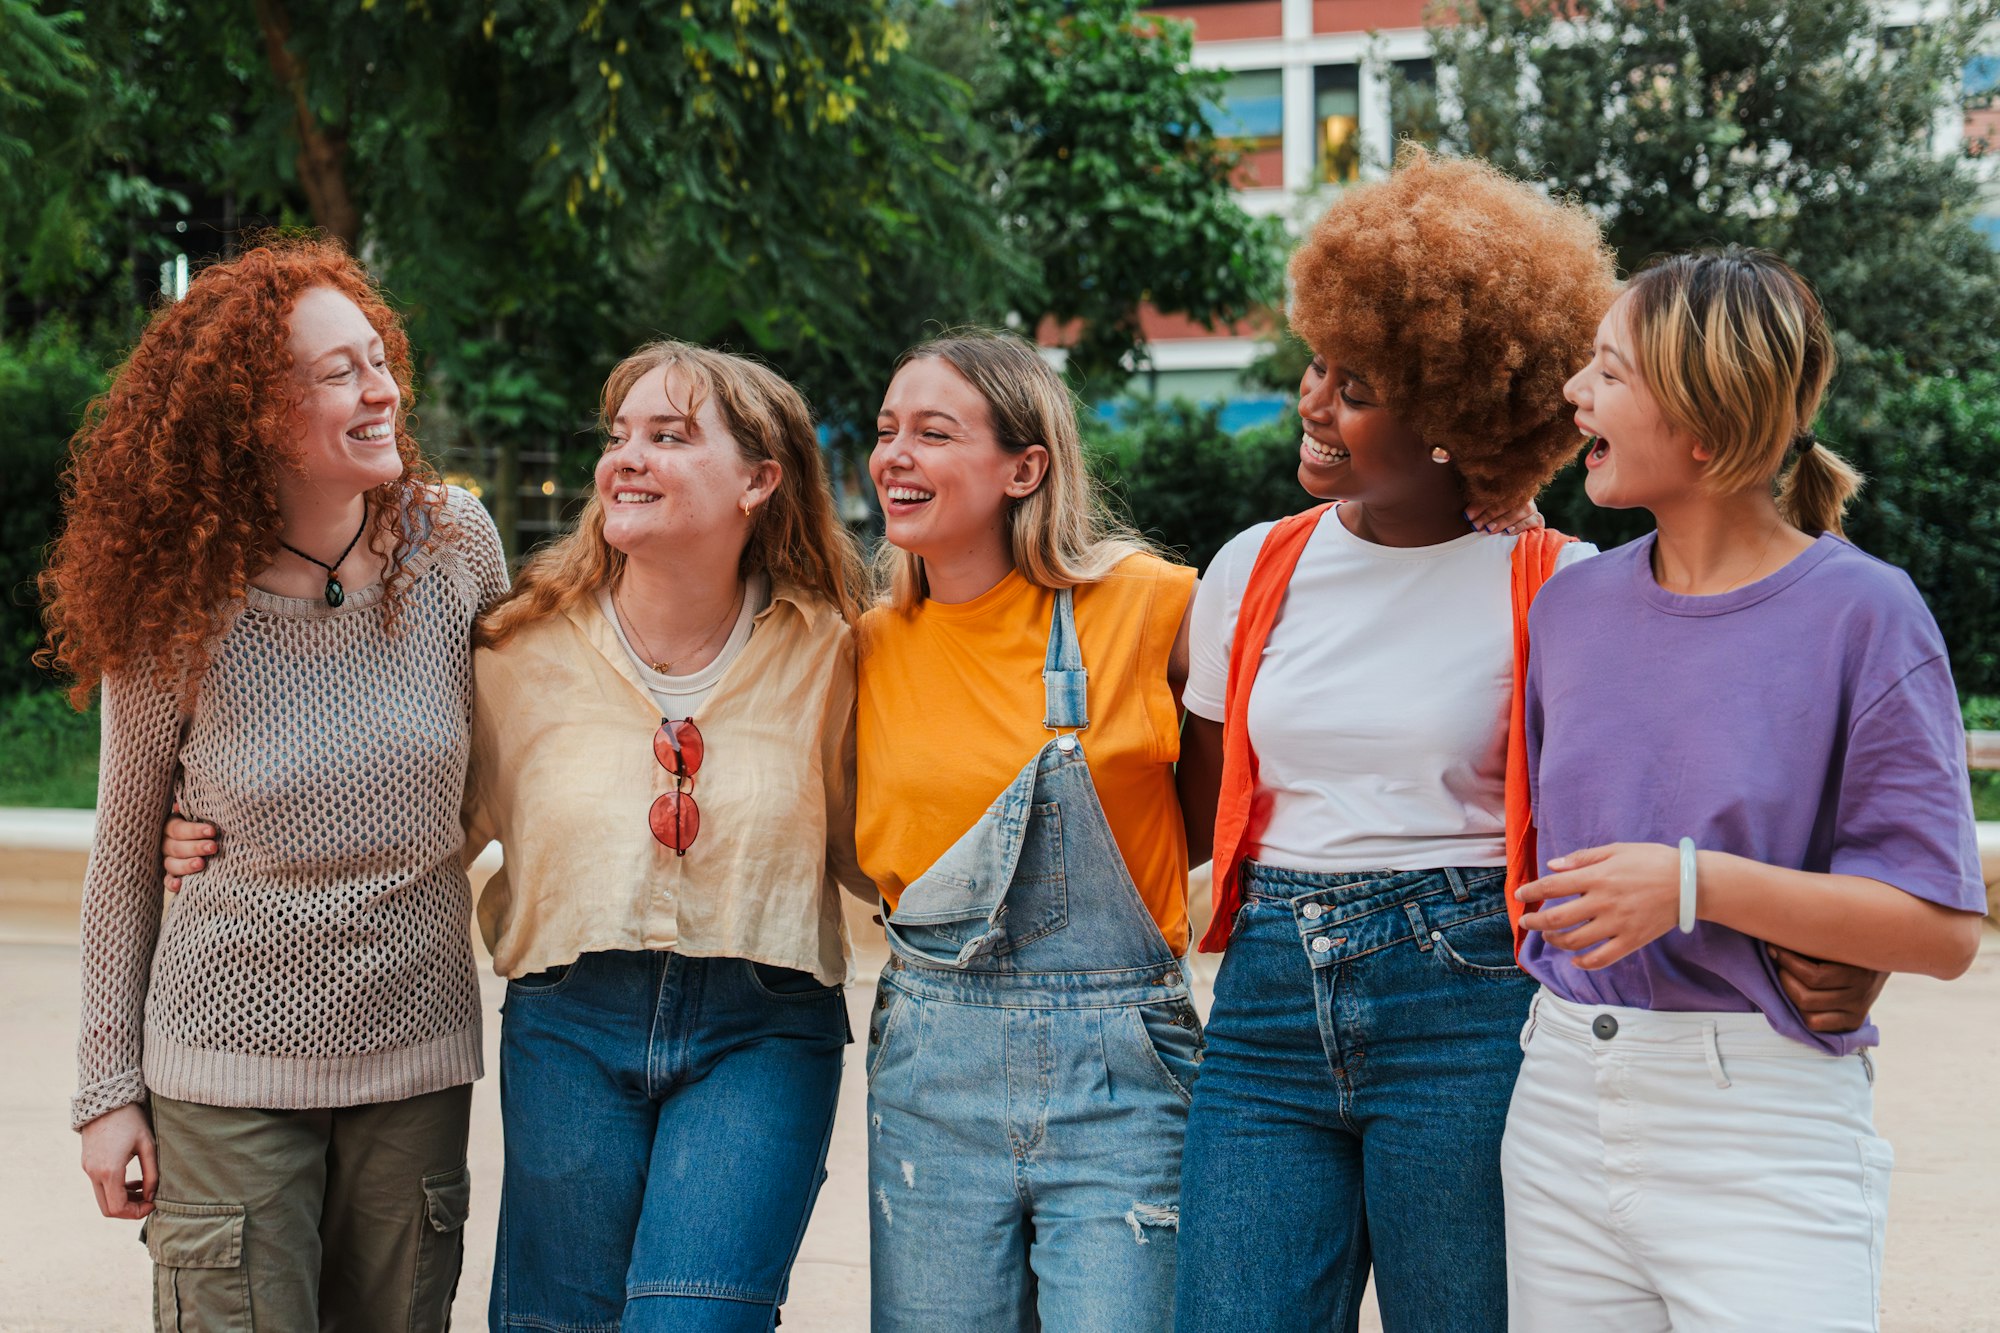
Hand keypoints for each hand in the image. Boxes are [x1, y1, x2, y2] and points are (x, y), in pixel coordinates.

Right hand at [80, 1104, 156, 1219]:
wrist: (106, 1100)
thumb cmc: (131, 1120)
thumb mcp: (148, 1145)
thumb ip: (152, 1173)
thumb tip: (153, 1196)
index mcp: (109, 1170)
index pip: (118, 1208)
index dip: (137, 1212)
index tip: (154, 1203)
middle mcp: (94, 1173)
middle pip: (108, 1209)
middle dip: (130, 1209)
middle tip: (150, 1200)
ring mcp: (88, 1169)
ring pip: (104, 1198)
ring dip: (124, 1199)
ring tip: (145, 1187)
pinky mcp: (87, 1163)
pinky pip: (100, 1186)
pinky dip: (116, 1189)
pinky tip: (133, 1179)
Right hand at [163, 808, 217, 894]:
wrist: (207, 838)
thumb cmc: (205, 822)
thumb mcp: (199, 814)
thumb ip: (194, 810)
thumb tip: (181, 805)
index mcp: (170, 826)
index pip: (177, 829)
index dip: (194, 830)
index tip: (212, 831)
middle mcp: (165, 843)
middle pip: (176, 847)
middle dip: (196, 847)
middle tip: (213, 847)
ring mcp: (166, 860)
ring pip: (171, 864)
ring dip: (185, 865)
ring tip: (202, 864)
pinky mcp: (170, 875)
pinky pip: (167, 881)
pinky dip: (172, 884)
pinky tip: (180, 885)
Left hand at [1465, 497, 1544, 534]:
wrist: (1514, 527)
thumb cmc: (1489, 512)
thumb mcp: (1482, 503)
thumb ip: (1477, 501)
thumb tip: (1465, 512)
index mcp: (1507, 483)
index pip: (1495, 492)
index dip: (1480, 504)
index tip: (1467, 515)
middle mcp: (1521, 492)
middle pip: (1508, 501)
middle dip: (1489, 514)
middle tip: (1476, 525)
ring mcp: (1531, 505)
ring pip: (1521, 510)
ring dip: (1503, 520)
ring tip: (1489, 529)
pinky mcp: (1537, 519)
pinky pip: (1533, 520)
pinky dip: (1520, 526)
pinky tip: (1508, 532)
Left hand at [1516, 842, 1680, 969]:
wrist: (1690, 883)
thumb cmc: (1653, 860)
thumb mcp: (1617, 849)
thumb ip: (1583, 858)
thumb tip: (1553, 866)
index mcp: (1598, 876)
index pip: (1554, 886)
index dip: (1532, 891)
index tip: (1520, 896)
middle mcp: (1603, 902)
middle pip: (1557, 917)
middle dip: (1535, 922)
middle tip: (1526, 923)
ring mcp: (1617, 924)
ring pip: (1575, 941)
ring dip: (1555, 941)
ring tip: (1549, 936)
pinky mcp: (1632, 941)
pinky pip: (1602, 958)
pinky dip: (1584, 962)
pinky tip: (1575, 959)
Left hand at [1770, 945, 1887, 1033]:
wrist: (1884, 952)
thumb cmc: (1849, 941)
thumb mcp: (1839, 938)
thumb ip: (1815, 940)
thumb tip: (1779, 936)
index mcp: (1859, 973)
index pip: (1813, 976)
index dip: (1786, 961)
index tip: (1774, 946)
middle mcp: (1861, 996)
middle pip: (1806, 997)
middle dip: (1785, 977)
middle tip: (1780, 960)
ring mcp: (1858, 1012)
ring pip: (1808, 1013)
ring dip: (1791, 993)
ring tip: (1789, 975)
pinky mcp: (1853, 1022)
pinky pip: (1816, 1024)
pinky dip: (1802, 1011)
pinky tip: (1801, 993)